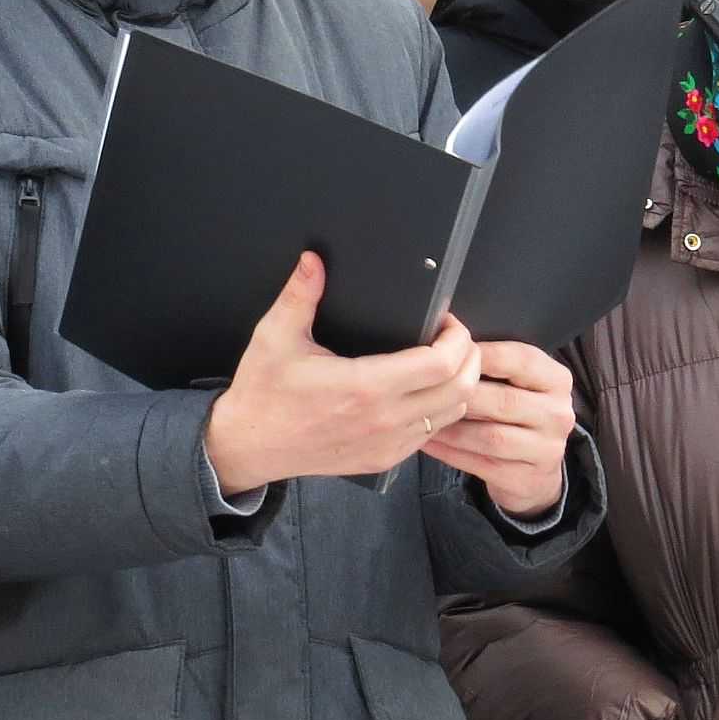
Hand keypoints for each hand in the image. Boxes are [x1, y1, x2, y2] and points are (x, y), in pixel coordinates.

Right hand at [204, 254, 479, 491]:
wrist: (248, 446)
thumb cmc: (262, 394)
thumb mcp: (275, 337)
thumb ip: (299, 295)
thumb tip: (313, 260)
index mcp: (364, 386)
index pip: (441, 364)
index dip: (457, 338)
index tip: (447, 322)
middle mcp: (384, 418)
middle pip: (461, 388)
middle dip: (470, 357)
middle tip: (455, 339)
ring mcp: (388, 443)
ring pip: (454, 413)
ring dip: (461, 385)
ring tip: (444, 363)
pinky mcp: (385, 459)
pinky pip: (432, 433)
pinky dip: (441, 411)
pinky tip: (426, 392)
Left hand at [423, 337, 578, 519]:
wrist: (537, 472)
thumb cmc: (517, 416)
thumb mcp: (520, 385)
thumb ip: (496, 365)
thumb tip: (446, 342)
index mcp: (557, 380)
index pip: (520, 360)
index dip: (481, 354)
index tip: (447, 352)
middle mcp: (559, 413)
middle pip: (503, 400)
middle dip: (461, 395)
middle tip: (426, 390)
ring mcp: (547, 449)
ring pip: (490, 436)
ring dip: (451, 428)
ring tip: (422, 419)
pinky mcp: (527, 479)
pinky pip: (481, 464)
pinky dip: (450, 453)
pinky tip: (429, 443)